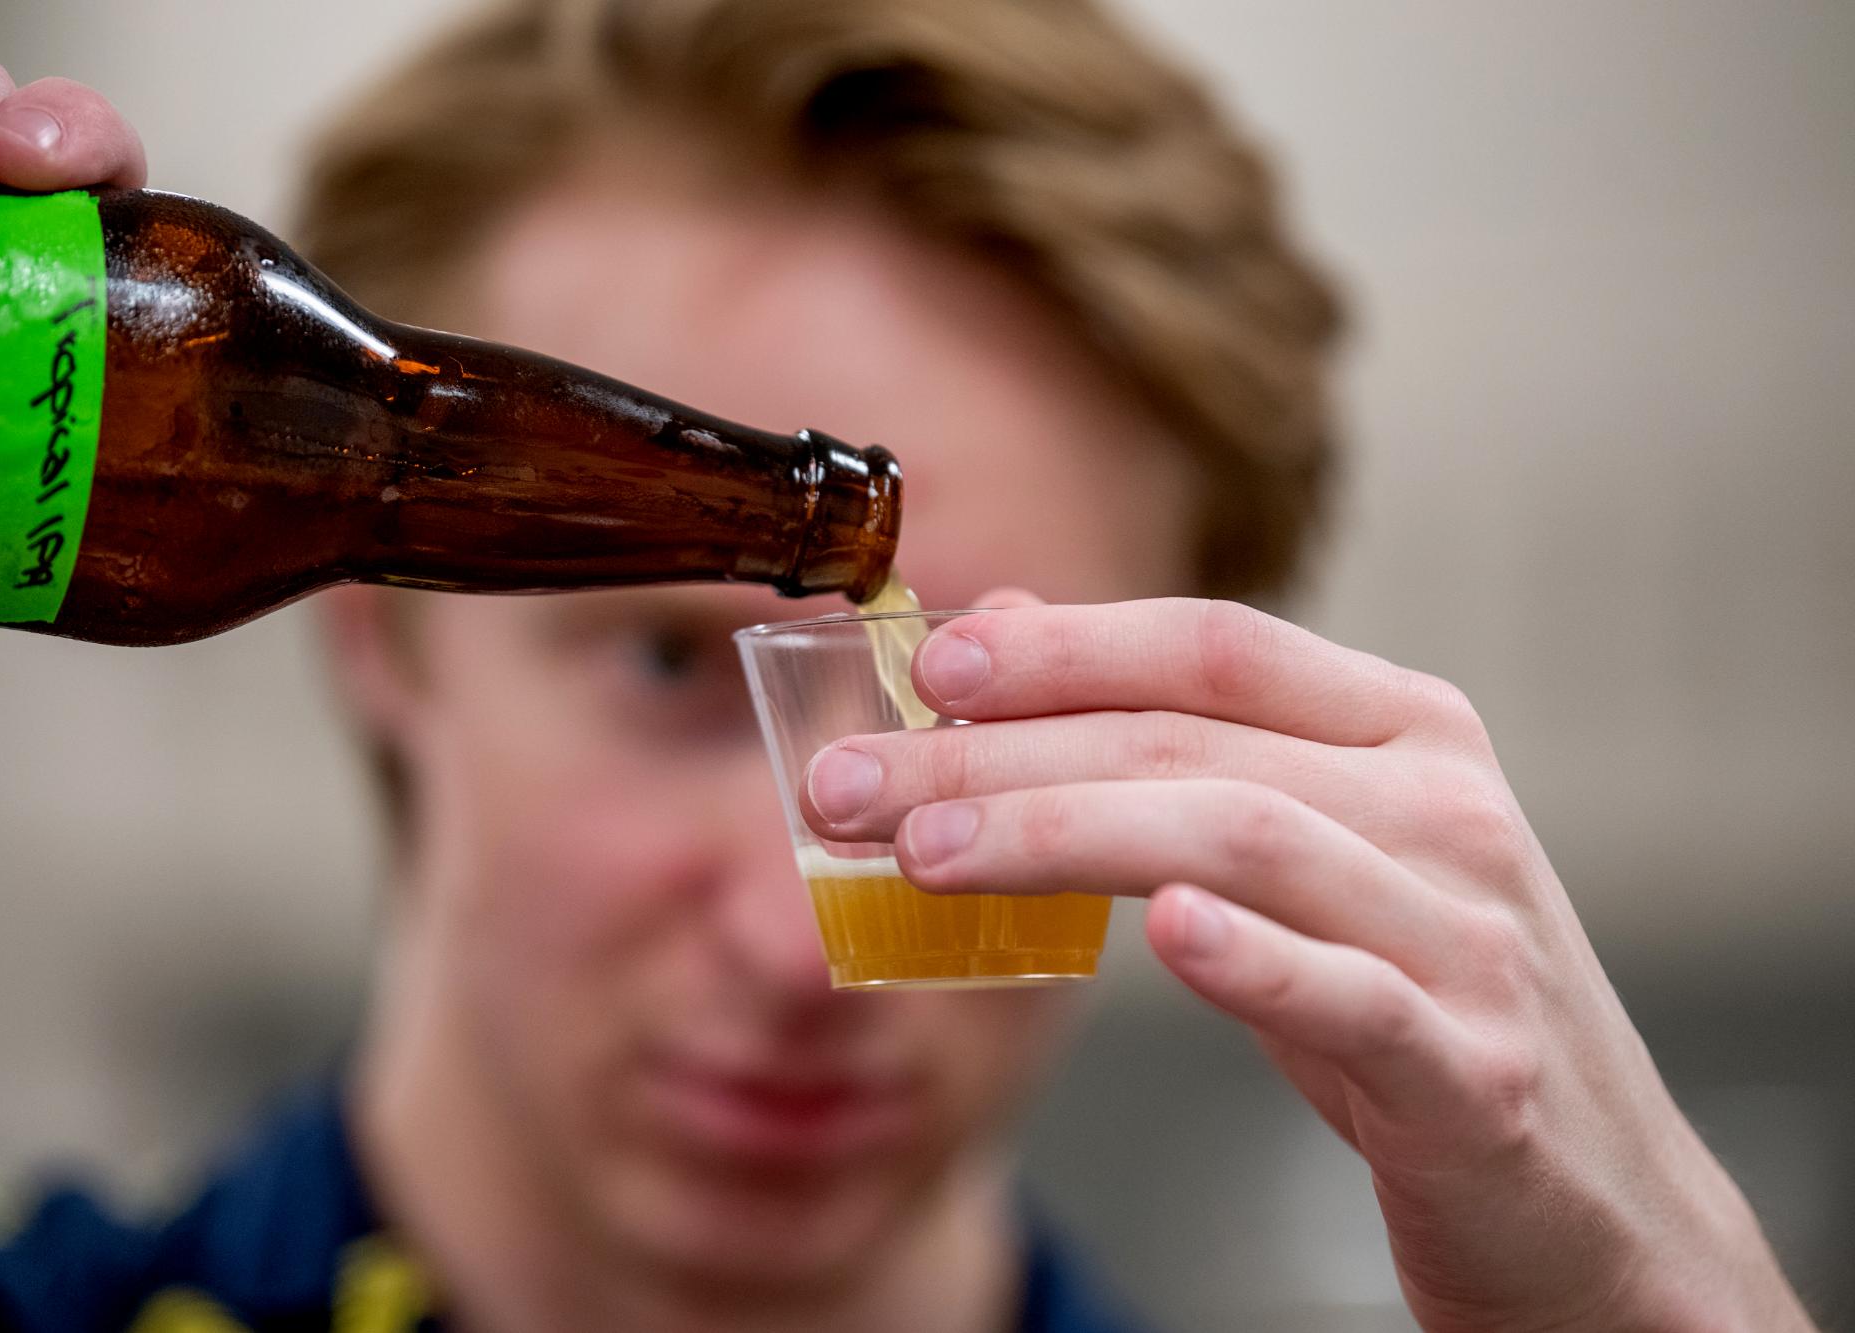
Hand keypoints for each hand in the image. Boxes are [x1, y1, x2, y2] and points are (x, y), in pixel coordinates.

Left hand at [801, 596, 1813, 1331]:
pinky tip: (1162, 932)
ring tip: (927, 854)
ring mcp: (1472, 937)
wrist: (1587, 1197)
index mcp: (1407, 730)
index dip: (1066, 644)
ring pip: (1248, 839)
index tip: (928, 666)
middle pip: (1194, 741)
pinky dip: (1256, 960)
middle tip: (856, 784)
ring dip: (1064, 834)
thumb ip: (1172, 755)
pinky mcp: (1478, 1072)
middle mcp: (1447, 808)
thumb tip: (997, 645)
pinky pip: (1355, 998)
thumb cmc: (1412, 1003)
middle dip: (1000, 755)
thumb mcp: (1302, 859)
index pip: (1215, 647)